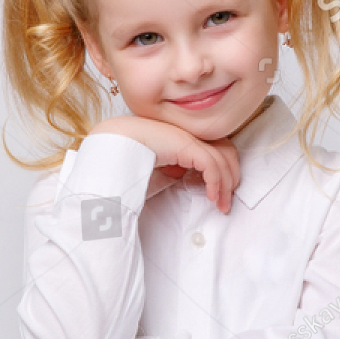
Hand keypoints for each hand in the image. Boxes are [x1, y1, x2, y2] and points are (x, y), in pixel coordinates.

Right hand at [93, 116, 240, 213]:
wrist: (108, 149)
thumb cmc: (125, 161)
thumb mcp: (156, 169)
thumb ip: (174, 170)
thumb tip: (188, 179)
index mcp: (180, 138)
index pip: (213, 149)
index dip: (222, 172)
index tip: (217, 196)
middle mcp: (186, 134)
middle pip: (225, 150)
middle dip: (231, 177)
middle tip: (226, 202)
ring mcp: (186, 136)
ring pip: (222, 157)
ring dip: (226, 184)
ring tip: (221, 205)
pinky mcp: (184, 143)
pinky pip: (210, 163)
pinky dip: (216, 181)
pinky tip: (211, 196)